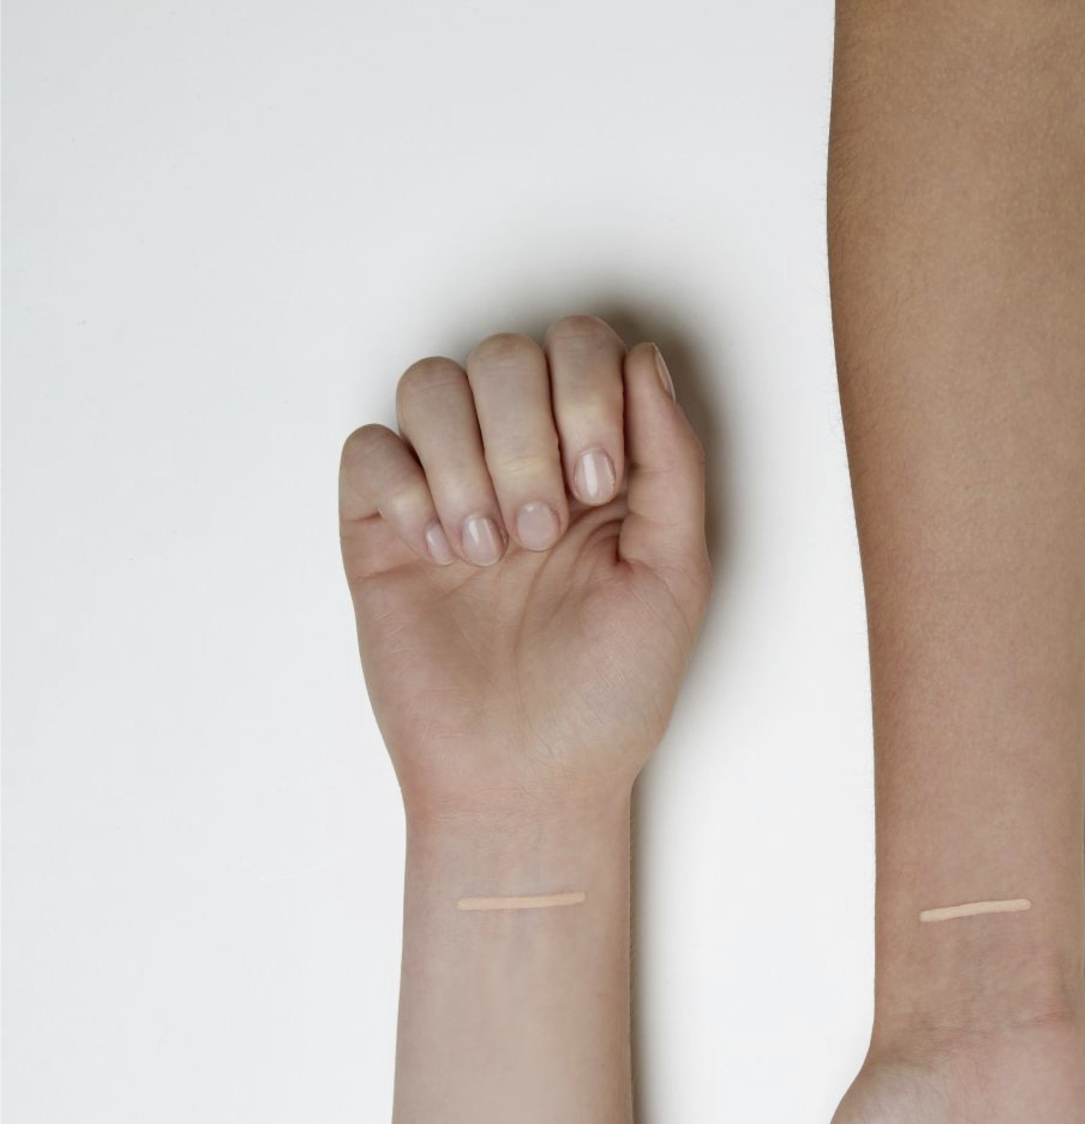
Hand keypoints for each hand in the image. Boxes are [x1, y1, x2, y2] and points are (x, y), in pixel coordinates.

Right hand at [339, 320, 707, 819]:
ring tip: (494, 553)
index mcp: (599, 462)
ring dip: (467, 462)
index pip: (582, 347)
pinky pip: (369, 447)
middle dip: (525, 436)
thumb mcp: (675, 576)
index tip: (598, 486)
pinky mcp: (380, 527)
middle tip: (542, 533)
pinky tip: (442, 556)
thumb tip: (646, 361)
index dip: (586, 391)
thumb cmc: (611, 692)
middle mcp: (521, 460)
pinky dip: (407, 489)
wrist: (530, 777)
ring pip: (431, 383)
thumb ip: (672, 463)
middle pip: (503, 353)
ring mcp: (447, 488)